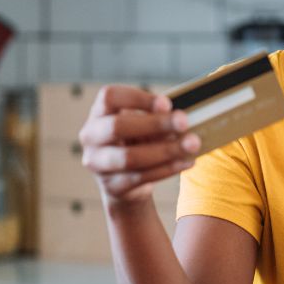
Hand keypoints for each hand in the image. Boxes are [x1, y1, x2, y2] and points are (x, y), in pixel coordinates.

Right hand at [79, 85, 201, 206]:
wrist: (127, 184)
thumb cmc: (138, 143)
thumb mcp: (144, 126)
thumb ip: (155, 119)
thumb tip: (179, 120)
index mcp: (98, 114)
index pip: (109, 97)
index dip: (138, 98)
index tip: (167, 103)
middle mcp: (91, 137)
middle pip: (117, 126)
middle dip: (155, 123)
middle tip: (184, 122)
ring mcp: (98, 164)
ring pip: (130, 157)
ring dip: (166, 150)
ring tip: (192, 144)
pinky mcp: (112, 186)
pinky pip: (142, 177)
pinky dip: (168, 168)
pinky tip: (187, 161)